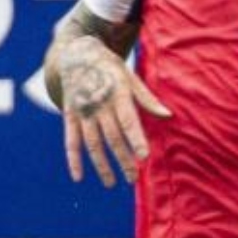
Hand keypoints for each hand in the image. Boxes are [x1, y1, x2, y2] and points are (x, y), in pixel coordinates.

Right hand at [57, 37, 171, 186]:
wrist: (76, 55)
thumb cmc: (110, 69)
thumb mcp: (130, 77)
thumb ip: (147, 99)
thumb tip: (168, 115)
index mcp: (117, 95)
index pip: (128, 120)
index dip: (136, 139)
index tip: (144, 156)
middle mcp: (98, 105)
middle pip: (112, 137)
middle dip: (123, 159)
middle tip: (133, 178)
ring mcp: (82, 112)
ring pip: (92, 143)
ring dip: (101, 165)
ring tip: (112, 183)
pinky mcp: (69, 116)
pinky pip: (71, 140)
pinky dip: (73, 159)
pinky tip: (78, 177)